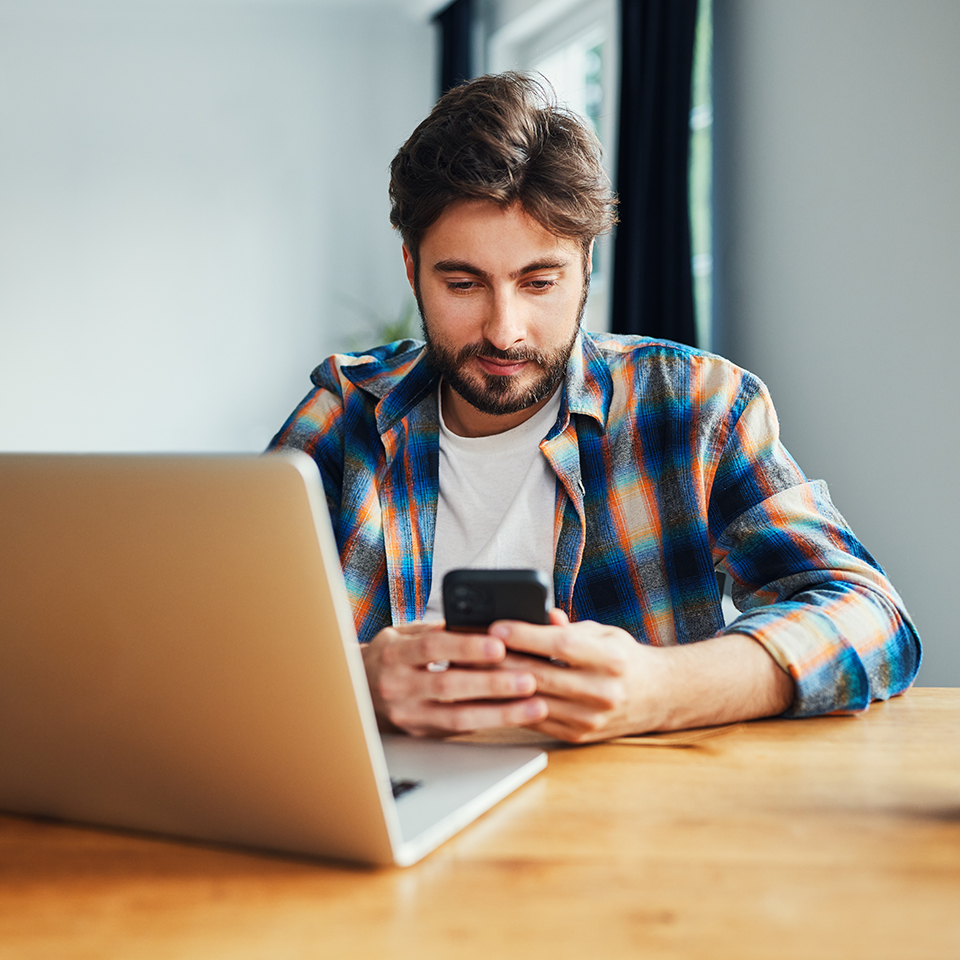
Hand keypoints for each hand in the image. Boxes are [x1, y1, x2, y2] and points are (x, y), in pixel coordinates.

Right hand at [361, 621, 548, 737]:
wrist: (358, 692)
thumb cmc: (391, 656)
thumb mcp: (405, 635)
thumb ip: (439, 630)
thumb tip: (485, 624)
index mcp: (394, 654)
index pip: (432, 648)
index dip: (465, 646)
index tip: (499, 645)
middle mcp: (397, 686)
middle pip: (448, 685)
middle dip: (492, 684)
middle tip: (529, 679)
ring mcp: (408, 715)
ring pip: (458, 717)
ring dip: (501, 712)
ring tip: (535, 705)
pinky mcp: (421, 734)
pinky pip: (460, 730)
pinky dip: (491, 723)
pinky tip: (517, 716)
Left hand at [494, 610, 794, 743]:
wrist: (659, 697)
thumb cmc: (625, 658)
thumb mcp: (604, 632)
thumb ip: (569, 627)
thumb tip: (539, 614)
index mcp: (611, 659)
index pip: (561, 646)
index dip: (526, 636)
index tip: (496, 626)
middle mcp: (602, 691)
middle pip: (541, 675)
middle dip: (501, 661)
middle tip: (469, 648)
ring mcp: (590, 718)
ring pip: (532, 702)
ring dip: (498, 687)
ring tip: (469, 671)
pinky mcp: (578, 735)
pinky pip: (534, 720)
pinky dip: (508, 706)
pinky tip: (486, 693)